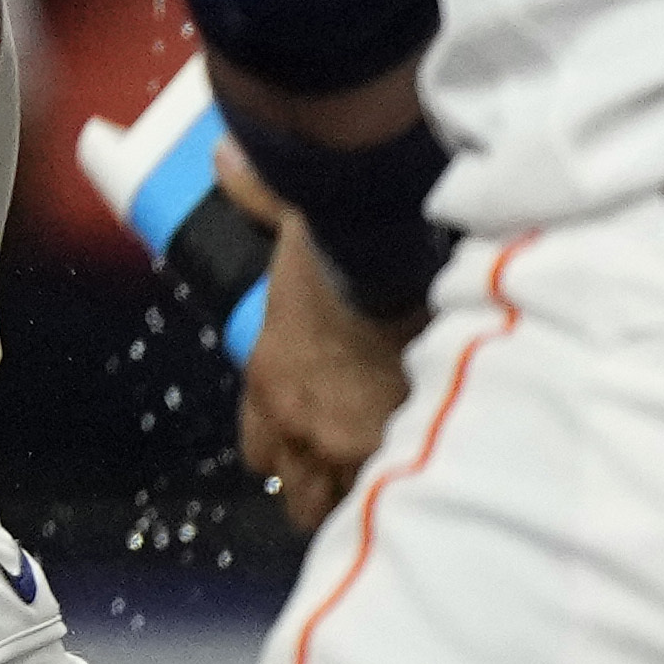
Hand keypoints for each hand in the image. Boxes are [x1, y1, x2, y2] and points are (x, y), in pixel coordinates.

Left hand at [217, 146, 417, 535]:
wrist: (378, 265)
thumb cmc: (329, 245)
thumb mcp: (288, 224)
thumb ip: (256, 197)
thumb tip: (226, 157)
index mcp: (267, 381)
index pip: (258, 451)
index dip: (284, 451)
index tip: (310, 444)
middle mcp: (296, 422)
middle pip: (298, 494)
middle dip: (322, 490)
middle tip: (357, 479)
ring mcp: (342, 441)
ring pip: (342, 505)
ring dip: (365, 499)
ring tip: (397, 495)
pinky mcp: (391, 445)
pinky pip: (395, 494)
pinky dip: (413, 492)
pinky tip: (437, 489)